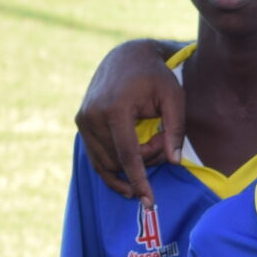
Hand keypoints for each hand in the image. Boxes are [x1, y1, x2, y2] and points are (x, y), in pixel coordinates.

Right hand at [77, 41, 189, 203]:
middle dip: (145, 161)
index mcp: (114, 110)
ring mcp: (83, 120)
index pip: (127, 155)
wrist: (126, 56)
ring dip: (131, 162)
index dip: (139, 180)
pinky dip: (111, 168)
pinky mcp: (81, 123)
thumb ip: (175, 130)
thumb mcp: (174, 98)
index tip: (149, 201)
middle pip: (119, 159)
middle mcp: (92, 116)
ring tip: (152, 141)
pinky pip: (95, 156)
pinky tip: (126, 183)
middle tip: (164, 141)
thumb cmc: (155, 76)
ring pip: (106, 161)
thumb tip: (174, 161)